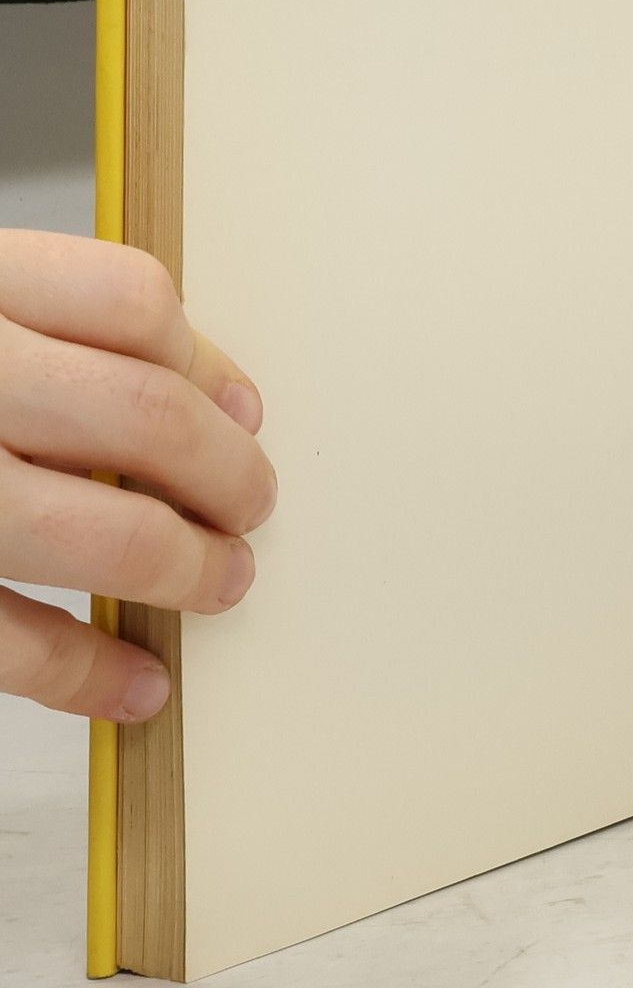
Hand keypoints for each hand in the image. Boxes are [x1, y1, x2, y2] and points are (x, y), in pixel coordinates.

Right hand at [0, 232, 275, 720]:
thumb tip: (204, 392)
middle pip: (142, 416)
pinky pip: (1, 639)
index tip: (241, 410)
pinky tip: (136, 684)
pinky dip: (84, 671)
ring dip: (184, 568)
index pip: (129, 303)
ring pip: (94, 529)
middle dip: (225, 474)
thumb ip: (33, 323)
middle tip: (253, 505)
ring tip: (221, 582)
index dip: (208, 363)